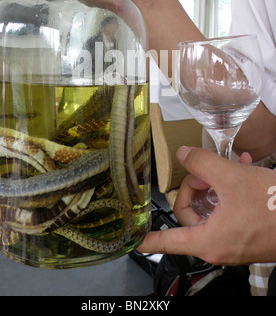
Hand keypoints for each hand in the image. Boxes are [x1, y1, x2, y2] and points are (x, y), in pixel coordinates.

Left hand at [138, 146, 275, 264]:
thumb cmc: (273, 207)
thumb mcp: (231, 178)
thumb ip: (202, 163)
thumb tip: (183, 155)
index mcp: (208, 240)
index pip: (169, 241)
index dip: (151, 239)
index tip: (136, 240)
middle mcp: (219, 244)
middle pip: (190, 214)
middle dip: (196, 186)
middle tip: (206, 170)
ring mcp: (234, 240)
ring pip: (211, 209)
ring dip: (217, 183)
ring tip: (230, 165)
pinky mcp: (247, 232)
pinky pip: (229, 210)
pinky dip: (231, 189)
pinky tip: (243, 167)